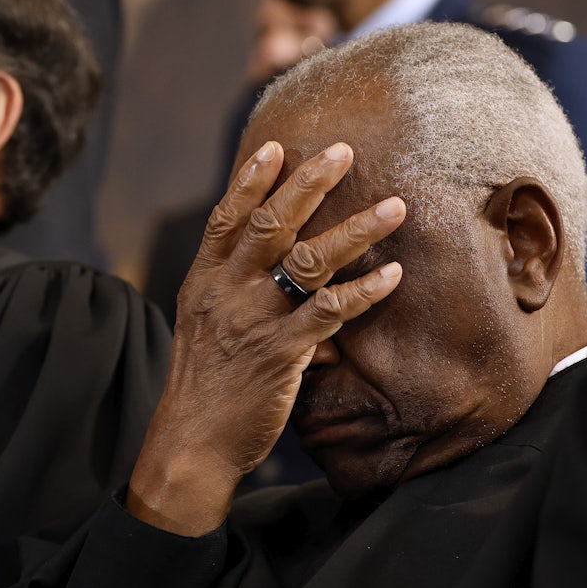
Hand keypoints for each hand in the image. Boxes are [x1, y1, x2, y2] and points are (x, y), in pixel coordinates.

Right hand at [128, 141, 405, 534]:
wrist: (192, 441)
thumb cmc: (203, 382)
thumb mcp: (202, 325)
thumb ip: (231, 289)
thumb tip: (272, 266)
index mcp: (204, 281)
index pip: (226, 219)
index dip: (251, 181)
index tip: (277, 146)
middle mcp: (226, 292)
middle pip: (270, 226)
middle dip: (309, 184)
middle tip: (344, 152)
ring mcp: (253, 321)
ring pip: (307, 262)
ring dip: (354, 231)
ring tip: (394, 209)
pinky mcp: (280, 354)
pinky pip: (328, 313)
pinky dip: (363, 292)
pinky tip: (392, 276)